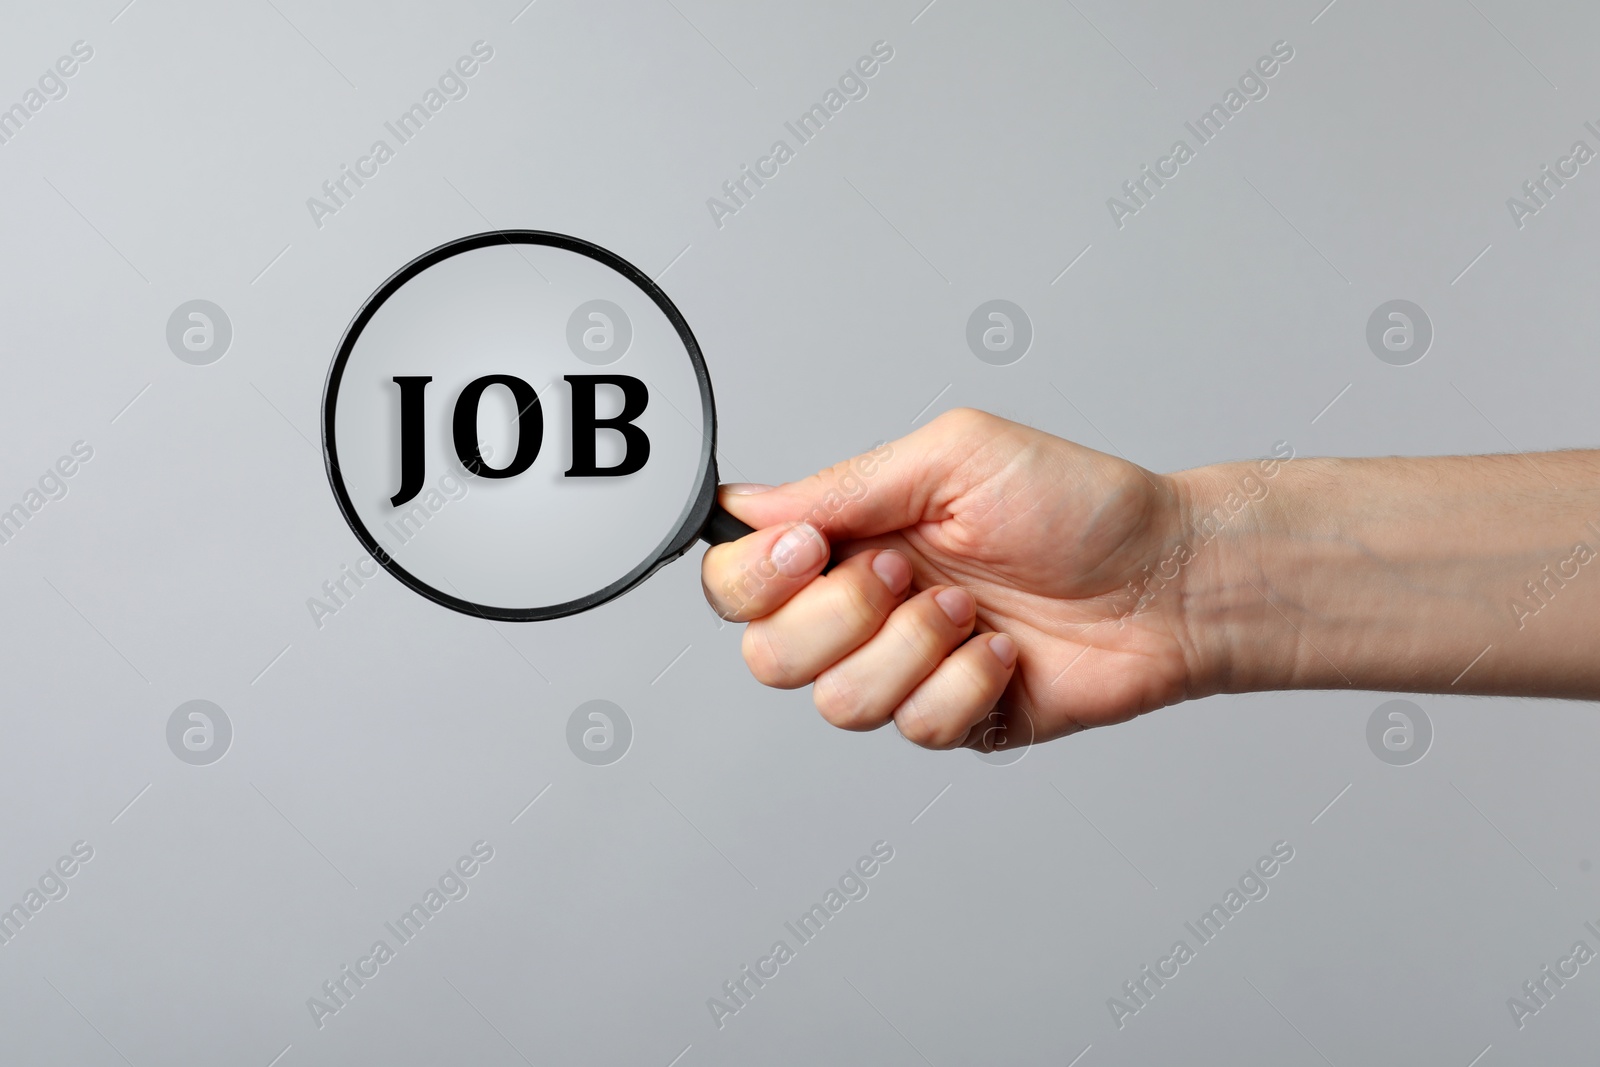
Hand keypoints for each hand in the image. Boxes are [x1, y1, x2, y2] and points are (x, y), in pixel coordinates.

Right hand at [700, 408, 1207, 751]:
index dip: (753, 577)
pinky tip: (1005, 650)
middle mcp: (865, 609)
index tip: (809, 550)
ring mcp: (906, 669)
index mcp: (852, 538)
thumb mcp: (953, 456)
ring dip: (911, 649)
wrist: (1167, 578)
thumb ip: (845, 485)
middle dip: (839, 617)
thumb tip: (749, 504)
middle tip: (906, 572)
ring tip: (971, 609)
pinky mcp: (953, 718)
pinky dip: (967, 683)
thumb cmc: (1076, 504)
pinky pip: (918, 728)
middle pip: (769, 655)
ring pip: (839, 703)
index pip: (740, 580)